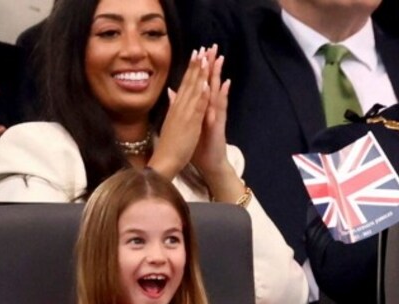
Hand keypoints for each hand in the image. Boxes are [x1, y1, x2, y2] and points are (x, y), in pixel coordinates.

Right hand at [150, 47, 210, 179]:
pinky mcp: (190, 124)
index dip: (191, 68)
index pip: (185, 83)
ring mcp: (185, 115)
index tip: (197, 53)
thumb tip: (172, 92)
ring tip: (205, 59)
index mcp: (177, 107)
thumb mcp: (172, 121)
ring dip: (199, 74)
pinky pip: (196, 108)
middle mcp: (180, 107)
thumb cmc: (170, 144)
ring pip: (193, 91)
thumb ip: (173, 105)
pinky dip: (200, 96)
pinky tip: (205, 84)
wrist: (164, 161)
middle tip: (203, 48)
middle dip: (196, 65)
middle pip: (189, 82)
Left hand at [192, 44, 230, 176]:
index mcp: (199, 107)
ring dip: (218, 75)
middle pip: (209, 83)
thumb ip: (182, 106)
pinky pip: (220, 108)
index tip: (198, 51)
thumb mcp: (187, 123)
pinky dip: (222, 96)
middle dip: (210, 65)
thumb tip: (173, 92)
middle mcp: (209, 109)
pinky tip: (225, 84)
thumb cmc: (197, 144)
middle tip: (213, 47)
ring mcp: (215, 116)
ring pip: (216, 91)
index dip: (198, 68)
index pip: (198, 83)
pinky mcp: (219, 124)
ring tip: (220, 59)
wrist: (209, 163)